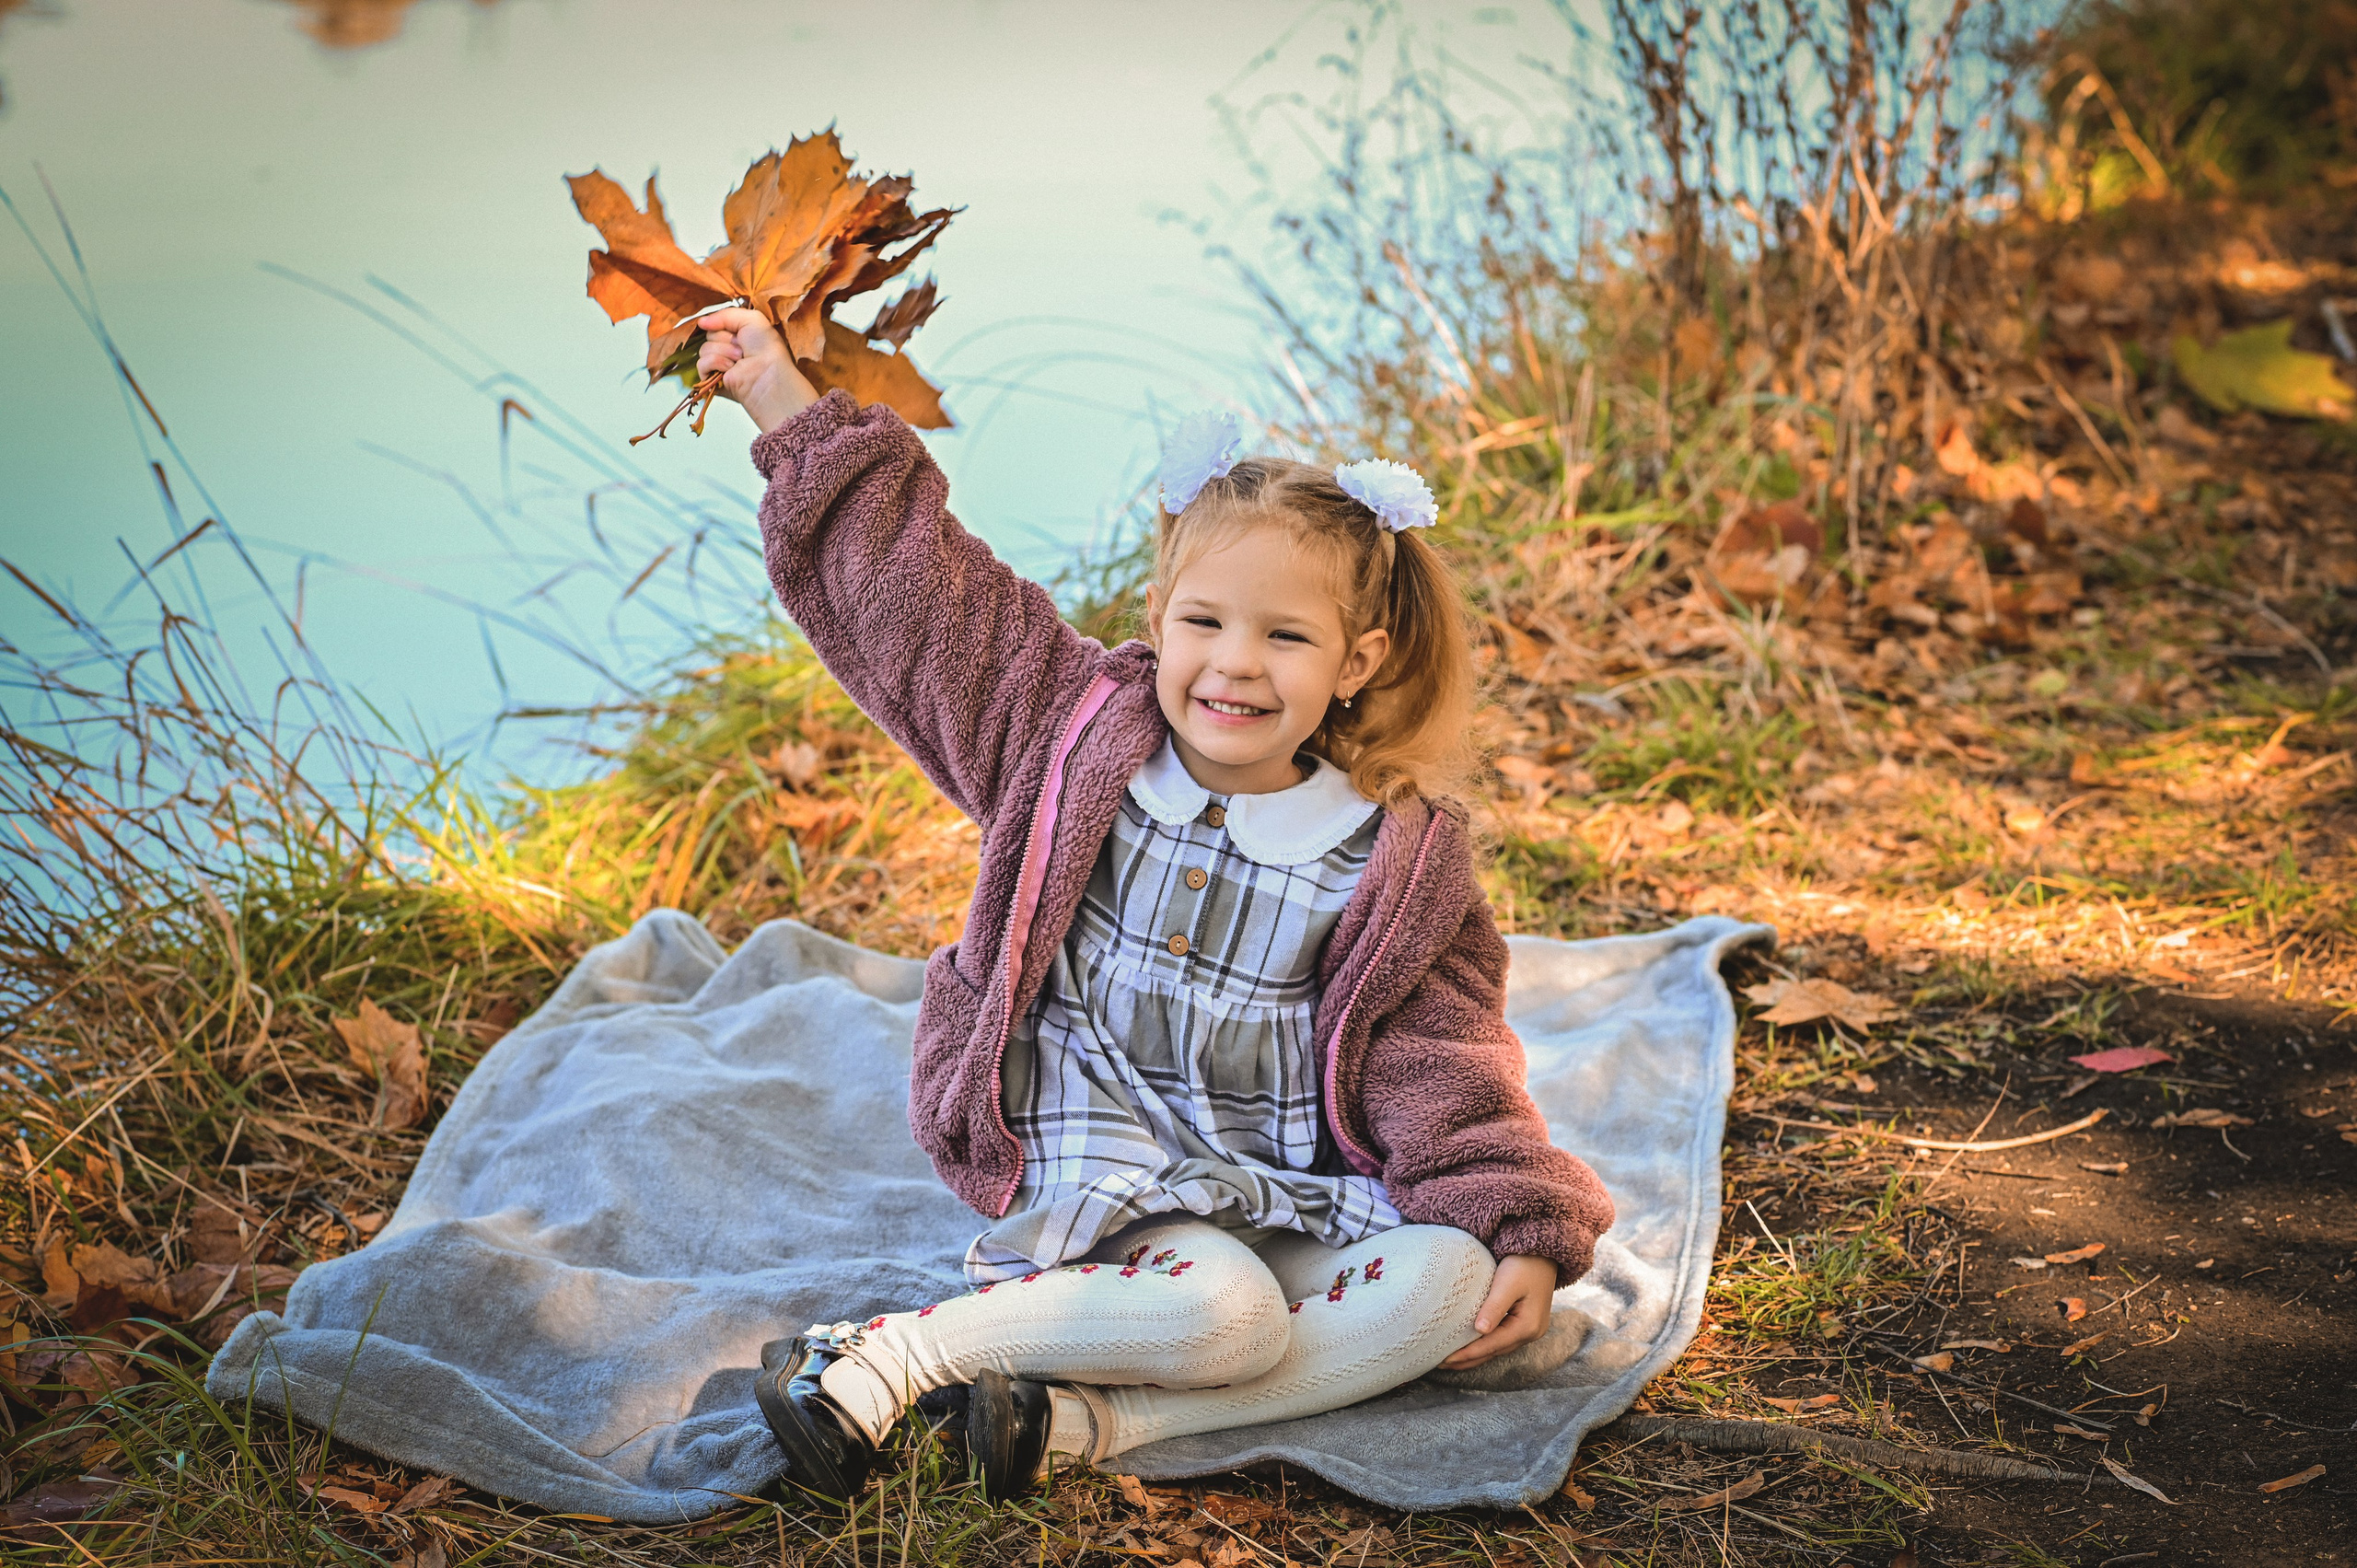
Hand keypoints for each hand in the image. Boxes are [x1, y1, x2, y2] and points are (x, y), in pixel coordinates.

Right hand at [693, 306, 818, 433]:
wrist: (767, 373)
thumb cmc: (766, 347)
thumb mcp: (751, 318)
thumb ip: (725, 315)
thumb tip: (701, 322)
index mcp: (738, 335)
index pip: (716, 323)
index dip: (722, 323)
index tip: (736, 330)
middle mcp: (729, 348)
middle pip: (710, 334)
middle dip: (726, 339)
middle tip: (742, 348)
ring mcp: (720, 364)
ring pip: (705, 348)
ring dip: (723, 351)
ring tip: (739, 359)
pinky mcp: (713, 379)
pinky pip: (701, 363)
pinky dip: (716, 363)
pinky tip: (730, 369)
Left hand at [1438, 1254, 1555, 1369]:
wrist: (1542, 1253)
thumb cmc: (1524, 1264)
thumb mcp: (1507, 1283)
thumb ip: (1494, 1307)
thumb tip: (1480, 1330)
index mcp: (1528, 1326)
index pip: (1491, 1345)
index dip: (1467, 1354)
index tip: (1444, 1359)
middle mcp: (1531, 1333)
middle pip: (1494, 1352)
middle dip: (1467, 1360)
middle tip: (1440, 1364)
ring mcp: (1529, 1330)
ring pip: (1497, 1349)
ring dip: (1474, 1356)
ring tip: (1450, 1360)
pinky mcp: (1524, 1324)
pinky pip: (1500, 1340)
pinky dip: (1483, 1345)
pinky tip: (1469, 1346)